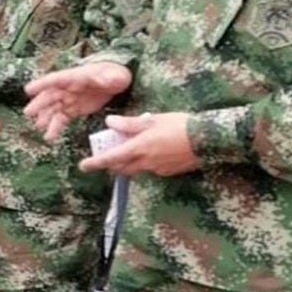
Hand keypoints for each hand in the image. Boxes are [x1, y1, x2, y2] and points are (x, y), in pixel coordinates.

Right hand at [25, 62, 131, 141]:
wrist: (116, 82)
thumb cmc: (114, 74)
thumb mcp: (115, 76)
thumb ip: (110, 79)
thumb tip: (109, 80)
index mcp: (75, 77)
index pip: (55, 79)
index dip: (41, 84)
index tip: (28, 89)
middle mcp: (67, 87)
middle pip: (50, 95)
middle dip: (40, 104)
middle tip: (28, 113)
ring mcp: (69, 98)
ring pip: (53, 108)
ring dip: (45, 118)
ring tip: (39, 127)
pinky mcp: (73, 109)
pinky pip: (60, 118)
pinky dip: (54, 127)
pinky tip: (50, 137)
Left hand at [78, 113, 199, 175]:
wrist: (208, 140)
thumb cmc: (180, 125)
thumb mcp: (153, 120)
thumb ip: (129, 124)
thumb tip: (109, 122)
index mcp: (139, 148)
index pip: (111, 158)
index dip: (96, 162)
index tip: (83, 166)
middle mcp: (146, 163)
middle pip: (121, 167)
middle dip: (111, 164)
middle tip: (105, 156)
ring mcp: (158, 169)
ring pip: (136, 169)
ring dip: (127, 163)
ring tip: (128, 149)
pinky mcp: (169, 171)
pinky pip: (150, 169)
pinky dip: (144, 162)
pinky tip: (151, 150)